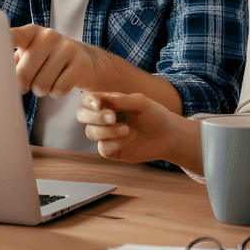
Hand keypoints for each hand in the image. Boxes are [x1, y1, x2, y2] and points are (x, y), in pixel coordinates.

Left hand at [10, 24, 99, 98]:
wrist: (84, 59)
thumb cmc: (47, 59)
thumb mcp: (29, 53)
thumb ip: (11, 61)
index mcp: (31, 32)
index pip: (11, 36)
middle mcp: (49, 35)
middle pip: (23, 74)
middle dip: (23, 86)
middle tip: (30, 82)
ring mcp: (67, 48)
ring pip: (41, 85)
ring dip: (41, 90)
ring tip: (47, 80)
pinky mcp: (81, 64)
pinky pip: (58, 90)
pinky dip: (56, 93)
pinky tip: (61, 82)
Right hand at [75, 91, 189, 164]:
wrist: (168, 136)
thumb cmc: (154, 115)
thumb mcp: (141, 103)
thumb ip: (122, 100)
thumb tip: (102, 99)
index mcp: (108, 102)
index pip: (88, 99)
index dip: (89, 101)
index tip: (98, 103)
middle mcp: (102, 118)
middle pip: (82, 115)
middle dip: (94, 117)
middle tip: (113, 117)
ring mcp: (105, 135)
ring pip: (91, 132)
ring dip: (108, 131)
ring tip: (128, 129)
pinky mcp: (110, 150)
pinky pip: (103, 148)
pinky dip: (116, 142)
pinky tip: (130, 138)